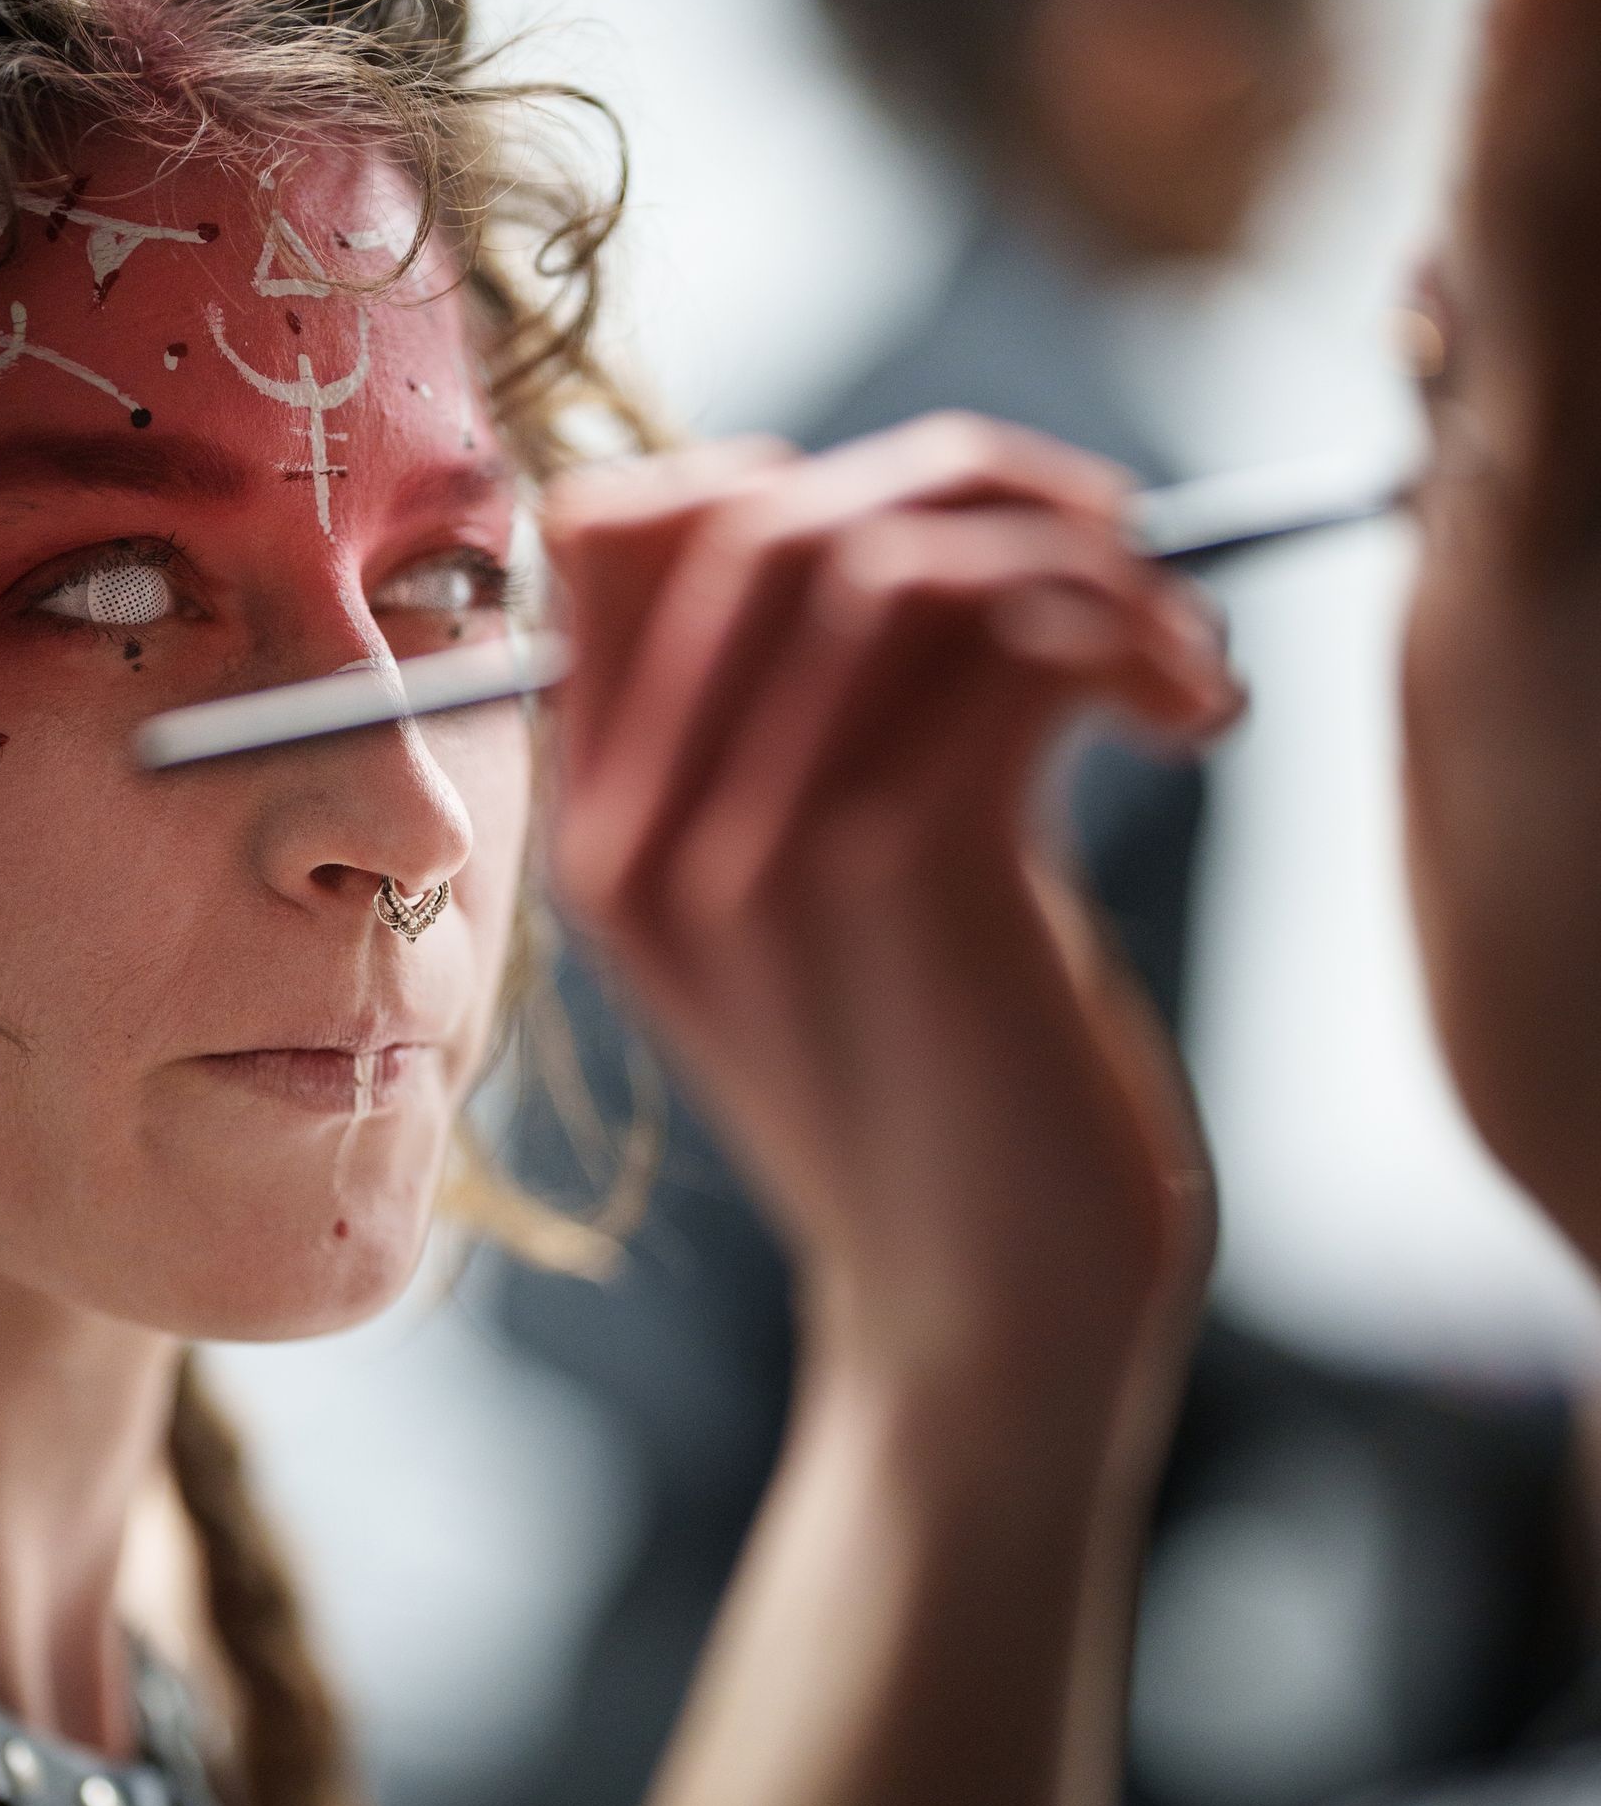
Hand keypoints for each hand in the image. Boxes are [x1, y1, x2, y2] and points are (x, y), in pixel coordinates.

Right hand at [544, 417, 1239, 1402]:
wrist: (986, 1330)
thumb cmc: (946, 1112)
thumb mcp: (828, 920)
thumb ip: (800, 749)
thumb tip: (899, 527)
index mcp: (612, 837)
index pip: (610, 530)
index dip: (788, 475)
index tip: (951, 538)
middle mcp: (652, 829)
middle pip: (765, 508)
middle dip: (974, 486)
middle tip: (1119, 559)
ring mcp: (756, 847)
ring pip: (891, 552)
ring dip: (1078, 559)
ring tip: (1175, 651)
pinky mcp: (897, 868)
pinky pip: (1007, 639)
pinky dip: (1135, 638)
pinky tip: (1197, 721)